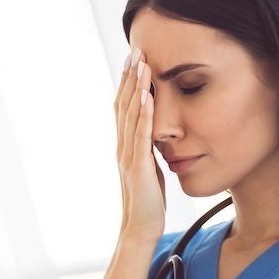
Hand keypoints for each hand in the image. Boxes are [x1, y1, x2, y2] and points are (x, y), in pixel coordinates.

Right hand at [115, 49, 165, 244]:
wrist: (140, 228)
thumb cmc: (148, 202)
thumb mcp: (149, 169)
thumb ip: (148, 150)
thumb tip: (155, 134)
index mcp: (126, 146)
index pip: (125, 108)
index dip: (128, 84)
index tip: (134, 60)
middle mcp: (123, 146)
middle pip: (124, 105)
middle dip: (129, 77)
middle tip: (134, 50)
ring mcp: (129, 155)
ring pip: (131, 115)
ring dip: (136, 88)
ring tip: (141, 63)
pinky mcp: (138, 166)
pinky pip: (141, 135)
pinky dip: (145, 113)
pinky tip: (149, 95)